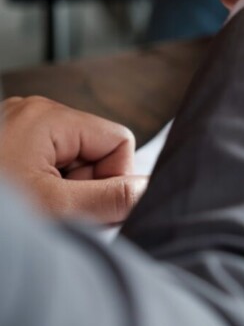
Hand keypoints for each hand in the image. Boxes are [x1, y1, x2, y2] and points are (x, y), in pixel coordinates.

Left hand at [0, 97, 146, 222]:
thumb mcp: (55, 208)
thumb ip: (109, 198)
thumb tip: (147, 189)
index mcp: (48, 115)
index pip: (119, 141)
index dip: (113, 178)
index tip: (88, 206)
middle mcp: (34, 114)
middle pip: (96, 152)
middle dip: (84, 187)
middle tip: (54, 211)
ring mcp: (18, 129)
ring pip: (72, 163)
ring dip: (63, 192)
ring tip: (33, 209)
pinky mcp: (7, 146)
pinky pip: (47, 166)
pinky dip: (44, 190)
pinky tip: (25, 205)